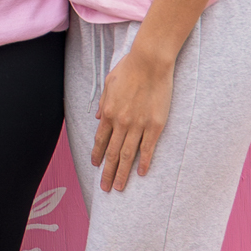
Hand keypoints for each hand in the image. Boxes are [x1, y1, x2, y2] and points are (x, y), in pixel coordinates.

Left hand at [91, 43, 174, 191]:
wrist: (150, 62)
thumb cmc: (129, 69)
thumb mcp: (108, 84)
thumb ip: (103, 104)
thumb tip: (98, 119)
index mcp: (108, 112)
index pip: (100, 140)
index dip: (97, 154)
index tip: (95, 166)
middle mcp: (121, 122)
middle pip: (112, 153)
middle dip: (107, 172)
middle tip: (104, 188)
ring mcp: (138, 125)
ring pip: (128, 155)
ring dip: (122, 173)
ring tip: (119, 187)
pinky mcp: (155, 125)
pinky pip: (148, 148)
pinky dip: (144, 162)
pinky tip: (141, 173)